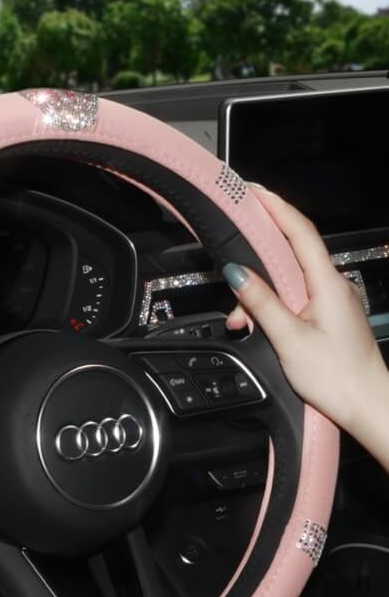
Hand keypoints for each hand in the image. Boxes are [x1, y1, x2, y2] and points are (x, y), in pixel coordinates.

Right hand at [223, 185, 388, 441]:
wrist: (368, 405)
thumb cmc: (337, 376)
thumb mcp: (289, 338)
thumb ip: (261, 302)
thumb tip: (237, 272)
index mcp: (326, 284)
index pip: (299, 232)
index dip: (275, 207)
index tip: (253, 191)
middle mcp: (331, 286)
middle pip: (286, 258)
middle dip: (254, 266)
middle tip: (229, 274)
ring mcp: (330, 302)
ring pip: (285, 284)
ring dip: (258, 298)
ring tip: (239, 324)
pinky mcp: (327, 318)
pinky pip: (293, 301)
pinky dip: (270, 310)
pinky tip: (255, 328)